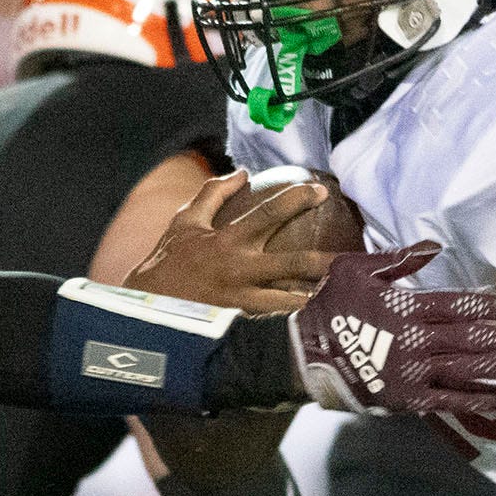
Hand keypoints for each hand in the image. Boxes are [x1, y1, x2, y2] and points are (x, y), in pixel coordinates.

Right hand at [131, 169, 347, 314]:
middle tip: (349, 258)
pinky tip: (316, 321)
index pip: (268, 213)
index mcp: (227, 240)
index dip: (297, 200)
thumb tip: (242, 172)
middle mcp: (238, 269)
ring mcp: (240, 300)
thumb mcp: (185, 222)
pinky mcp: (239, 323)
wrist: (146, 309)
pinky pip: (273, 322)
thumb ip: (213, 194)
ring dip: (316, 297)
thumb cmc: (167, 262)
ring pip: (288, 299)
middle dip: (322, 260)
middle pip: (291, 263)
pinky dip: (294, 321)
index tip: (321, 191)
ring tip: (343, 296)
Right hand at [290, 246, 495, 418]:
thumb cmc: (331, 307)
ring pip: (468, 370)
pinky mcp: (407, 398)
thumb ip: (397, 259)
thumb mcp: (356, 269)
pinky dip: (478, 402)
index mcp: (406, 307)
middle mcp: (415, 341)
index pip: (462, 306)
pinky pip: (449, 402)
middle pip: (475, 339)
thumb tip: (434, 248)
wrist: (303, 355)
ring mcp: (412, 373)